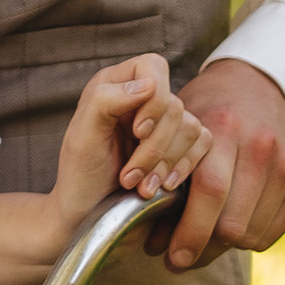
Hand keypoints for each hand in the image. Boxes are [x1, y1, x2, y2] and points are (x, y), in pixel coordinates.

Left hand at [49, 54, 212, 246]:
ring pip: (191, 129)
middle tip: (128, 176)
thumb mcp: (83, 137)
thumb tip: (148, 83)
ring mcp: (166, 125)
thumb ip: (105, 101)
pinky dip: (184, 169)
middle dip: (154, 148)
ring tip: (141, 187)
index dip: (154, 98)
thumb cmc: (81, 176)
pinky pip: (203, 147)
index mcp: (117, 86)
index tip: (137, 131)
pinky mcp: (183, 149)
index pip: (153, 66)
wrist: (91, 218)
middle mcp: (143, 100)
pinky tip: (162, 186)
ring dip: (166, 164)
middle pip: (174, 106)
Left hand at [152, 59, 284, 268]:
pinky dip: (246, 240)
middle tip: (178, 258)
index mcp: (225, 128)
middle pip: (232, 224)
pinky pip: (269, 235)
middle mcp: (263, 147)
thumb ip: (165, 176)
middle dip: (201, 250)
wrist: (260, 87)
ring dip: (222, 247)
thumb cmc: (209, 113)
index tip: (170, 259)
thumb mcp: (181, 129)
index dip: (189, 233)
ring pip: (250, 236)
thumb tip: (153, 242)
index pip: (210, 192)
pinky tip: (229, 225)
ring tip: (202, 238)